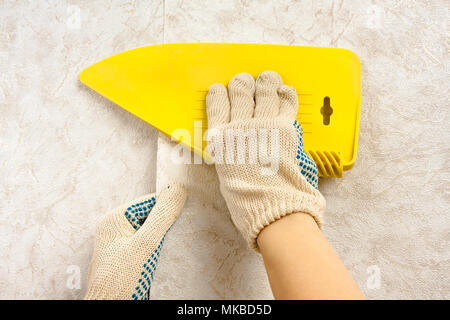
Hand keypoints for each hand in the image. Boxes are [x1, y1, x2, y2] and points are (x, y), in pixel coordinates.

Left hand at [84, 183, 185, 299]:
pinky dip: (160, 248)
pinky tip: (166, 256)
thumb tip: (178, 189)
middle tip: (181, 232)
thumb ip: (162, 216)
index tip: (186, 213)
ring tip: (172, 246)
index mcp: (114, 218)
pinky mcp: (128, 257)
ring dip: (165, 237)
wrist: (111, 308)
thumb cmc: (121, 279)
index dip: (168, 206)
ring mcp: (121, 243)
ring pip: (151, 231)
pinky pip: (148, 245)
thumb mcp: (146, 244)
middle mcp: (116, 228)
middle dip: (167, 224)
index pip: (149, 201)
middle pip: (151, 215)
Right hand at [206, 71, 324, 249]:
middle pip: (240, 93)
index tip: (219, 89)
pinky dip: (286, 95)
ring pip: (264, 92)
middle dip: (241, 84)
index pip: (217, 105)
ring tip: (267, 79)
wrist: (271, 204)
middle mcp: (240, 126)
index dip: (219, 94)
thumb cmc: (244, 197)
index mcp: (221, 138)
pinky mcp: (285, 128)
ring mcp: (264, 124)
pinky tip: (285, 90)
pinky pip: (286, 103)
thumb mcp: (225, 173)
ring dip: (265, 83)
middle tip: (243, 81)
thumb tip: (234, 143)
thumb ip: (229, 152)